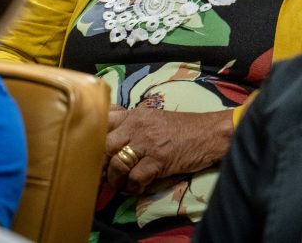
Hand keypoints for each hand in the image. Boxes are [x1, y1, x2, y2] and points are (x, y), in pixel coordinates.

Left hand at [104, 107, 233, 195]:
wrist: (209, 133)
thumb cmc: (181, 128)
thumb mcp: (153, 117)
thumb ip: (131, 123)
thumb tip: (108, 135)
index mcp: (134, 114)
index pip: (103, 122)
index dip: (93, 140)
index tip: (92, 154)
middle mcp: (137, 125)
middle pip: (104, 146)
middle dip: (100, 166)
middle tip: (103, 177)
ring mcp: (148, 142)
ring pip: (117, 164)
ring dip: (116, 180)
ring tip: (122, 185)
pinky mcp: (159, 159)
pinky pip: (136, 178)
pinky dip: (134, 188)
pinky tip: (139, 188)